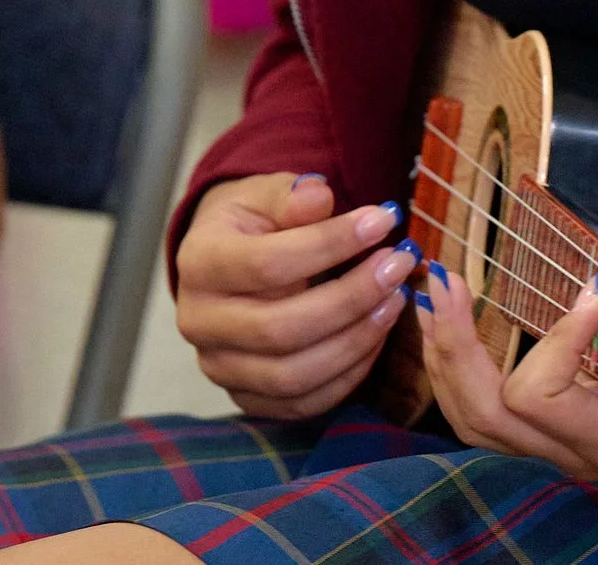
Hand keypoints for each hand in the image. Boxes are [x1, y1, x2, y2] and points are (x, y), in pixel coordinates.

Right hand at [175, 172, 415, 417]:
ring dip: (356, 340)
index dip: (331, 244)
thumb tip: (319, 195)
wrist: (226, 260)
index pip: (268, 264)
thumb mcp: (266, 194)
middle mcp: (199, 323)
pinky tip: (377, 334)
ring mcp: (219, 367)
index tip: (385, 221)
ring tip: (395, 299)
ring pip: (293, 375)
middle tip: (399, 266)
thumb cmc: (255, 222)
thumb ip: (291, 196)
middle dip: (352, 298)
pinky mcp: (245, 396)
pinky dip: (348, 375)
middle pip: (280, 329)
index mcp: (200, 263)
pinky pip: (302, 403)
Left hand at [417, 237, 597, 480]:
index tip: (595, 291)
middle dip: (459, 343)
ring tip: (433, 298)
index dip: (559, 340)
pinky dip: (450, 371)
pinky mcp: (528, 441)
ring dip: (444, 355)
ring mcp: (542, 453)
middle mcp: (566, 455)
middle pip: (485, 410)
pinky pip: (470, 415)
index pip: (542, 394)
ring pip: (468, 417)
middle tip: (447, 280)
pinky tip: (442, 327)